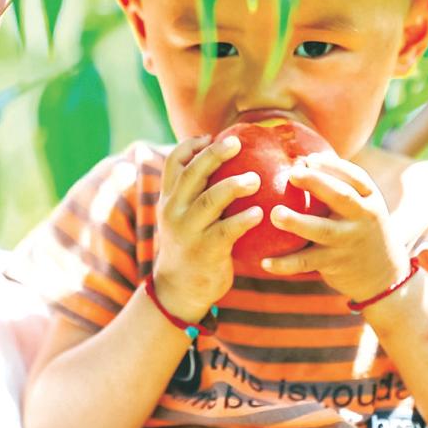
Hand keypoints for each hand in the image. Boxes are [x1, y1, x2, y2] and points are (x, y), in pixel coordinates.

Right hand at [152, 135, 261, 322]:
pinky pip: (226, 231)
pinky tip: (258, 213)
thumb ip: (196, 194)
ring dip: (233, 186)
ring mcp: (188, 231)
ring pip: (209, 200)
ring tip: (255, 179)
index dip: (190, 146)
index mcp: (169, 198)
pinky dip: (243, 220)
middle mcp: (174, 211)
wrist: (178, 290)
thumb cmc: (191, 246)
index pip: (173, 163)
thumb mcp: (183, 217)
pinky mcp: (205, 251)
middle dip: (214, 155)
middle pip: (192, 174)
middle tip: (236, 143)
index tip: (209, 136)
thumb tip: (227, 165)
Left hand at [262, 153, 410, 303]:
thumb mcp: (362, 205)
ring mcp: (348, 242)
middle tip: (292, 173)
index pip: (355, 176)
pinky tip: (264, 261)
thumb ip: (339, 185)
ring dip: (298, 222)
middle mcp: (362, 218)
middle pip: (341, 196)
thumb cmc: (360, 229)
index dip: (332, 165)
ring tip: (275, 214)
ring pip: (322, 231)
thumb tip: (302, 157)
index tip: (309, 158)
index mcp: (369, 199)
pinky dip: (286, 263)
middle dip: (317, 183)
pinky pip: (307, 262)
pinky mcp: (335, 264)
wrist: (382, 275)